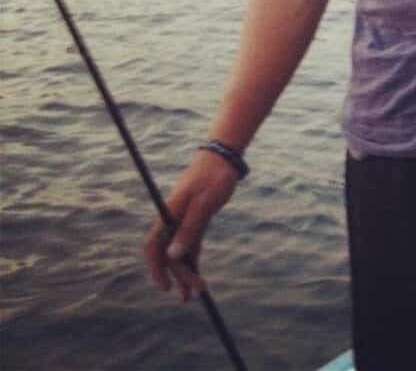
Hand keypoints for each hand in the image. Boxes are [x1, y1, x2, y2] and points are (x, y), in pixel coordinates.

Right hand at [143, 150, 238, 301]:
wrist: (223, 158)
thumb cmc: (213, 177)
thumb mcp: (204, 203)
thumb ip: (190, 228)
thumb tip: (173, 256)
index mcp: (169, 214)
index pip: (154, 246)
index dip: (156, 268)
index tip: (164, 286)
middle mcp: (173, 220)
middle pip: (169, 253)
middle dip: (178, 275)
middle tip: (193, 294)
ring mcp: (184, 220)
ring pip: (180, 252)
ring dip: (185, 272)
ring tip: (193, 295)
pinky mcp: (196, 220)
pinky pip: (191, 245)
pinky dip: (193, 260)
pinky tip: (197, 275)